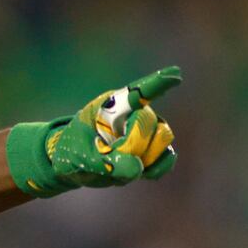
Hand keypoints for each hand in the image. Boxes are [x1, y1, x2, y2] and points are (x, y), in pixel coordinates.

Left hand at [44, 66, 179, 187]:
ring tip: (117, 162)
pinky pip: (167, 158)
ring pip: (162, 140)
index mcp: (111, 105)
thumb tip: (137, 169)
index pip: (137, 92)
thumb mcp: (80, 156)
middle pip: (150, 123)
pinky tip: (141, 172)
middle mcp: (134, 112)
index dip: (156, 83)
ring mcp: (146, 130)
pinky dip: (156, 168)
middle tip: (109, 153)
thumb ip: (105, 162)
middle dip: (133, 143)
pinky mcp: (152, 150)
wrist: (74, 163)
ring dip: (143, 156)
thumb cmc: (72, 151)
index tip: (174, 75)